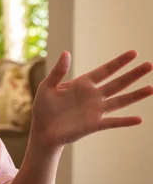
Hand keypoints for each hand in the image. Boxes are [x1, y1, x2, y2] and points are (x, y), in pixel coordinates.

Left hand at [30, 50, 152, 149]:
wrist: (42, 130)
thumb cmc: (43, 108)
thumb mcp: (47, 86)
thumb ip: (58, 71)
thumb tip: (66, 53)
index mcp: (82, 84)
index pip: (105, 70)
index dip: (119, 62)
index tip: (133, 53)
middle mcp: (93, 96)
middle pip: (118, 83)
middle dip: (133, 74)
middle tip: (149, 64)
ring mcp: (95, 110)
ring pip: (120, 101)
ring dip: (136, 95)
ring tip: (151, 88)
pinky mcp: (94, 124)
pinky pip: (113, 122)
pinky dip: (125, 121)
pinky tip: (139, 119)